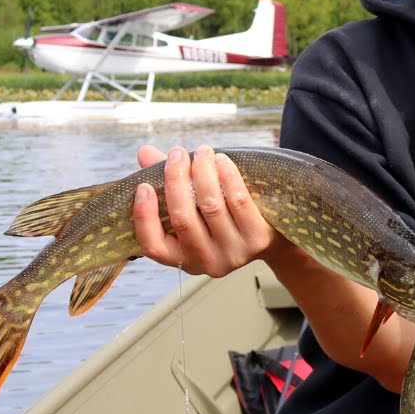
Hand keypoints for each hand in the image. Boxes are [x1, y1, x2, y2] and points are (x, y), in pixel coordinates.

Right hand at [131, 144, 284, 277]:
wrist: (271, 239)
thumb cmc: (222, 218)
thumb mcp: (192, 206)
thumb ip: (166, 183)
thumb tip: (144, 153)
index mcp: (181, 258)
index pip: (153, 246)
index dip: (144, 216)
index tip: (143, 186)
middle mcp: (205, 263)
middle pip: (183, 219)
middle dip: (176, 180)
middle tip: (177, 154)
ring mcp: (233, 254)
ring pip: (210, 207)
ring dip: (203, 172)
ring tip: (202, 151)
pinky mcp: (257, 240)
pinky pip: (237, 201)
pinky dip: (227, 176)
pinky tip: (221, 160)